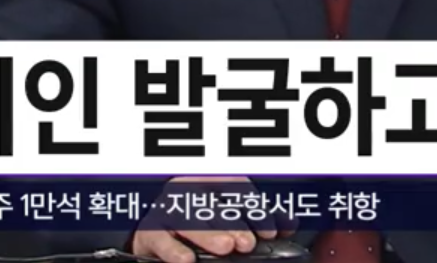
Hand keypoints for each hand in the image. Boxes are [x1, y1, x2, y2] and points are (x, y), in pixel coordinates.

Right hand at [130, 177, 287, 262]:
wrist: (159, 240)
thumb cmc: (201, 228)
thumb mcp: (232, 221)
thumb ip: (258, 221)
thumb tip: (288, 224)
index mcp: (211, 182)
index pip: (234, 186)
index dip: (253, 208)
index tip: (269, 231)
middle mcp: (186, 190)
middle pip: (211, 201)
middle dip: (232, 222)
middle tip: (247, 243)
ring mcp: (165, 210)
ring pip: (185, 217)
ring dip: (207, 233)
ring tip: (225, 248)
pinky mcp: (148, 233)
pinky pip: (158, 239)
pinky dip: (173, 250)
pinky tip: (187, 260)